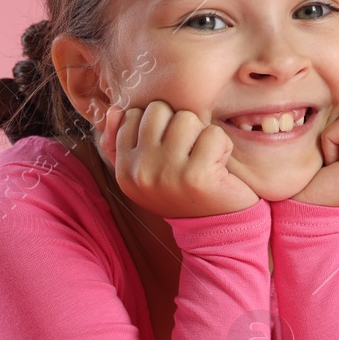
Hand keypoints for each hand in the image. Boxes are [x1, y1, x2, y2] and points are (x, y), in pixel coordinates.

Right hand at [100, 100, 260, 217]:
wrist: (215, 230)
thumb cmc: (181, 191)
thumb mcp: (145, 171)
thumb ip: (121, 141)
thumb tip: (115, 109)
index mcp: (124, 170)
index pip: (132, 115)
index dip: (158, 124)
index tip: (169, 150)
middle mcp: (140, 172)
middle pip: (158, 109)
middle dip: (179, 125)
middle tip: (188, 153)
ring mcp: (167, 174)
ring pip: (187, 118)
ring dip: (202, 134)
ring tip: (203, 158)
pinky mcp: (197, 176)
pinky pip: (213, 134)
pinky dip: (223, 147)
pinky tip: (219, 167)